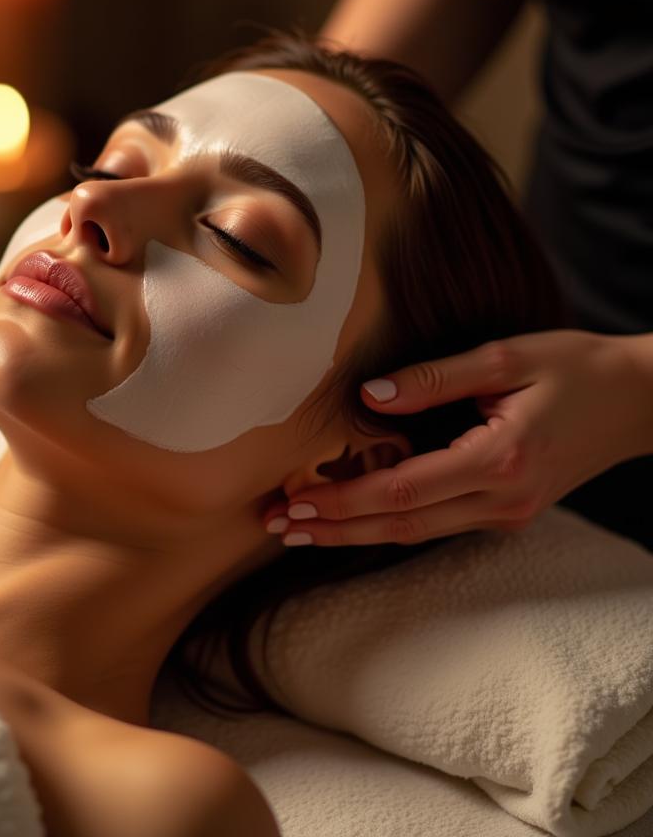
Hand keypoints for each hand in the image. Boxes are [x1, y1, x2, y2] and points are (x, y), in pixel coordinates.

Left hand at [264, 329, 652, 547]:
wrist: (640, 401)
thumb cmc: (575, 369)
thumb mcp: (505, 358)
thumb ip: (434, 379)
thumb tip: (368, 397)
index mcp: (497, 461)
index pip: (401, 490)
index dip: (342, 500)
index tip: (294, 501)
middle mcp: (500, 501)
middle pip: (399, 526)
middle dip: (334, 529)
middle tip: (276, 527)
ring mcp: (505, 514)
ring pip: (415, 533)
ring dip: (354, 532)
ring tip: (300, 530)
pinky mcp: (506, 512)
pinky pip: (436, 525)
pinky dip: (389, 524)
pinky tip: (354, 518)